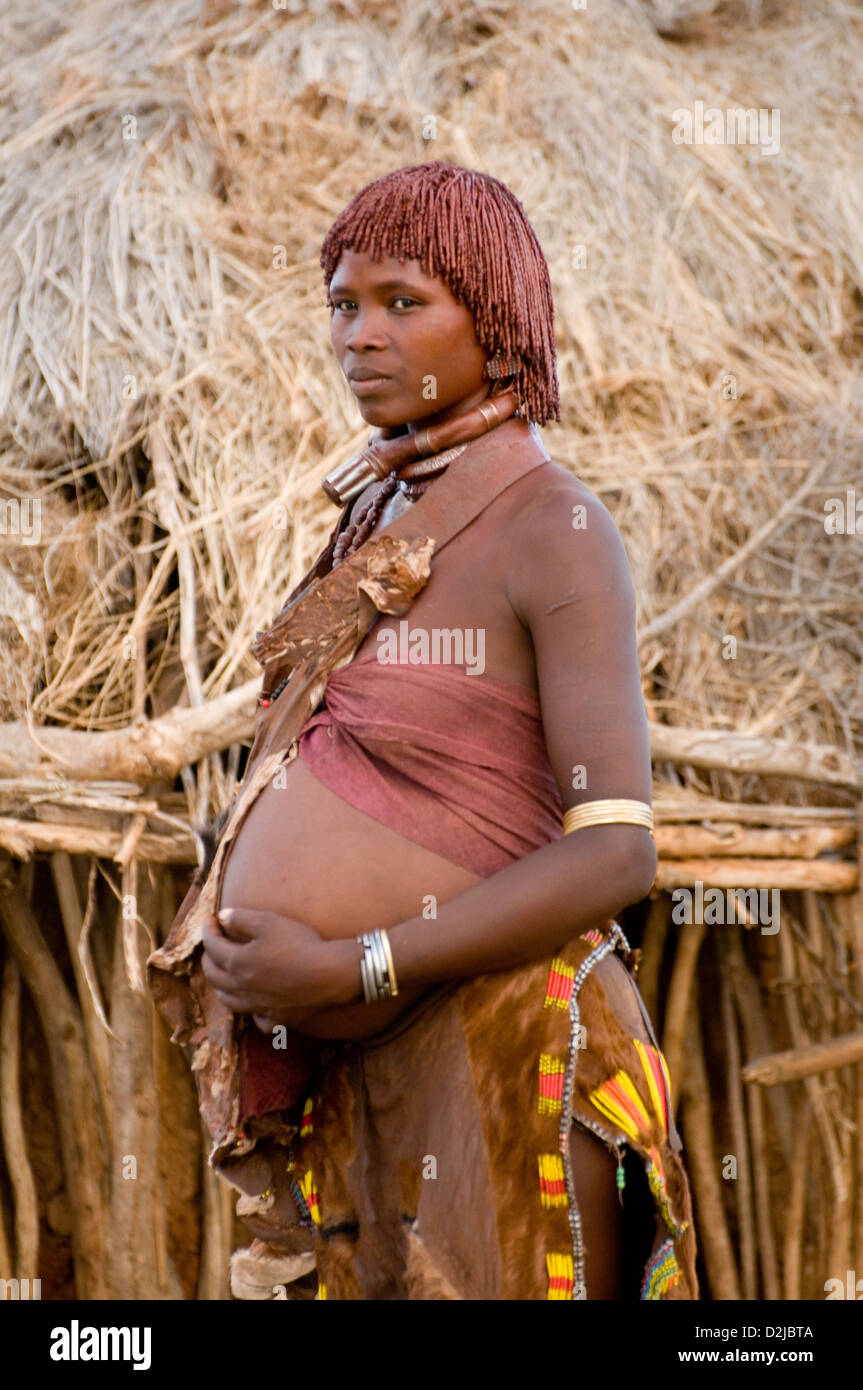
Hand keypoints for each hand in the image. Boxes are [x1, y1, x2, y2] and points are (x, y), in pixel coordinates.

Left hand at [200, 908, 359, 1020]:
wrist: (328, 975)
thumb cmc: (298, 945)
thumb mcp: (268, 922)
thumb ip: (241, 918)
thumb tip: (223, 917)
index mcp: (236, 963)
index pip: (212, 945)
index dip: (208, 930)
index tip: (211, 919)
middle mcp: (241, 989)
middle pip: (213, 975)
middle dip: (208, 957)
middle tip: (213, 944)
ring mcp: (258, 1007)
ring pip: (228, 1001)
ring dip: (220, 986)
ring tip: (223, 976)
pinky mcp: (276, 1019)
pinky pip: (258, 1020)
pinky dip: (252, 1013)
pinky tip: (256, 1006)